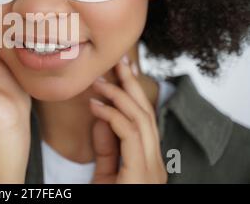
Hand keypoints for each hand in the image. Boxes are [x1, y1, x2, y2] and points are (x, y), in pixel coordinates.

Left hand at [89, 56, 166, 183]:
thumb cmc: (108, 200)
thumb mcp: (106, 172)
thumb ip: (107, 145)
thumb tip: (102, 115)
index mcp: (148, 160)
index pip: (144, 118)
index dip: (132, 93)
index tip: (120, 72)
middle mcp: (155, 162)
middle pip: (147, 113)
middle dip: (132, 84)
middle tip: (120, 61)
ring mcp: (151, 168)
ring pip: (141, 119)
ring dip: (119, 95)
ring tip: (99, 81)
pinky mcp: (142, 174)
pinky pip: (130, 134)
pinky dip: (112, 116)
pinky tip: (95, 106)